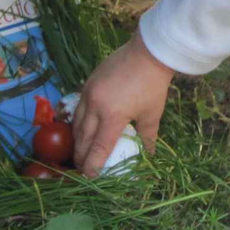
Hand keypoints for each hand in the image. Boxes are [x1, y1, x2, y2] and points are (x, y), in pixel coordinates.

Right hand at [72, 31, 173, 176]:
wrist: (148, 52)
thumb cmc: (153, 85)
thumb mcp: (151, 115)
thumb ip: (147, 138)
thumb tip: (149, 156)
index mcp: (112, 116)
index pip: (98, 148)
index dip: (92, 165)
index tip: (89, 177)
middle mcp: (95, 106)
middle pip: (82, 138)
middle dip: (81, 155)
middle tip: (81, 167)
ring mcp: (89, 93)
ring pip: (76, 122)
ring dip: (77, 139)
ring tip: (80, 150)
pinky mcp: (88, 83)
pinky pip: (78, 107)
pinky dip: (78, 121)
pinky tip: (82, 127)